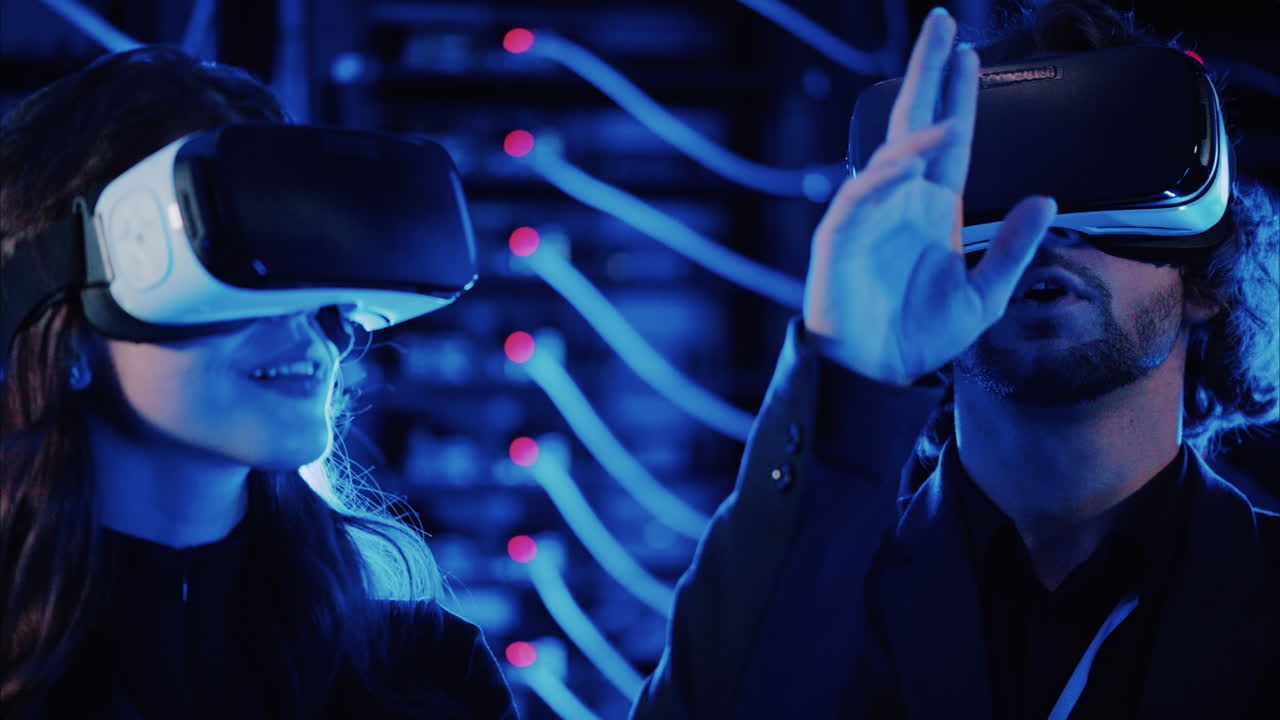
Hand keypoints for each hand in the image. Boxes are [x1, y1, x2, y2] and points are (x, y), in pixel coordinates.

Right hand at [802, 7, 1057, 384]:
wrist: (877, 376)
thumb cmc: (919, 335)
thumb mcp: (984, 295)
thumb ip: (1012, 248)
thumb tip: (1045, 199)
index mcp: (931, 209)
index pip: (948, 140)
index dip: (959, 96)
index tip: (971, 52)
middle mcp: (899, 201)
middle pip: (912, 124)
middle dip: (927, 73)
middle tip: (942, 23)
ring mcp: (867, 216)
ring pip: (889, 156)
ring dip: (917, 128)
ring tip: (948, 105)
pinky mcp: (841, 239)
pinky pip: (861, 199)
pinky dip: (884, 178)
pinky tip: (909, 164)